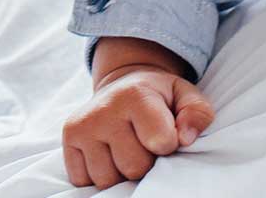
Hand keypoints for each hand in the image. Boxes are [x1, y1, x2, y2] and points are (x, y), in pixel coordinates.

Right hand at [62, 65, 215, 189]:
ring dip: (122, 171)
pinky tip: (108, 152)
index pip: (161, 141)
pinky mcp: (68, 140)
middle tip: (145, 141)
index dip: (169, 144)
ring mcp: (83, 126)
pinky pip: (85, 182)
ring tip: (128, 146)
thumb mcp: (185, 94)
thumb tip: (186, 139)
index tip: (168, 133)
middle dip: (146, 161)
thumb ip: (197, 113)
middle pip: (134, 167)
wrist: (122, 84)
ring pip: (108, 179)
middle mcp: (105, 109)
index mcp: (137, 94)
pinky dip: (100, 174)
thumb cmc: (159, 96)